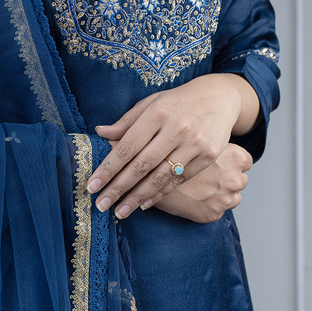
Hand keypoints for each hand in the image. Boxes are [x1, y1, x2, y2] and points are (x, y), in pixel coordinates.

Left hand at [87, 73, 258, 218]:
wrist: (218, 98)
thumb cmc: (178, 102)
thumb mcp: (151, 103)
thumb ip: (126, 121)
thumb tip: (100, 133)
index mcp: (157, 113)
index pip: (127, 146)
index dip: (108, 168)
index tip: (92, 185)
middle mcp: (176, 128)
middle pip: (142, 165)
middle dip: (119, 188)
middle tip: (101, 204)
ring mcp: (194, 143)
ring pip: (160, 177)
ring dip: (137, 197)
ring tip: (120, 212)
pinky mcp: (208, 156)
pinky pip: (179, 180)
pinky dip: (160, 194)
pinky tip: (144, 204)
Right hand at [143, 143, 251, 222]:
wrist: (149, 177)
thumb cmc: (172, 154)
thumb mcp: (195, 140)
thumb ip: (212, 144)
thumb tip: (216, 142)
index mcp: (234, 157)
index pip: (246, 161)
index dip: (232, 161)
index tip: (221, 162)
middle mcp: (234, 178)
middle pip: (241, 179)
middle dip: (228, 179)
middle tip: (208, 176)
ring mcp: (225, 198)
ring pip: (233, 198)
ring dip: (221, 194)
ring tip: (201, 188)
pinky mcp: (213, 214)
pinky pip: (218, 211)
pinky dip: (209, 206)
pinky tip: (195, 198)